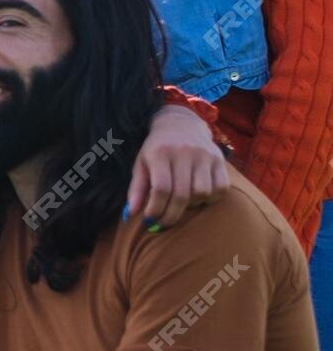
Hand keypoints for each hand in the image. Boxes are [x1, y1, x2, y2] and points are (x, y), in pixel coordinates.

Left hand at [128, 104, 227, 229]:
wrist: (181, 125)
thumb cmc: (157, 150)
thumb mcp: (141, 164)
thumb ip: (136, 189)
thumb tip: (129, 214)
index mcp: (160, 153)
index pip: (160, 188)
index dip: (155, 209)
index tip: (149, 221)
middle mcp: (184, 152)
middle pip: (181, 194)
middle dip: (171, 216)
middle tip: (162, 225)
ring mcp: (204, 155)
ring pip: (202, 193)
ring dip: (191, 206)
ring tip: (180, 204)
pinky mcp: (219, 159)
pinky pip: (221, 188)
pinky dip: (211, 199)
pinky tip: (198, 197)